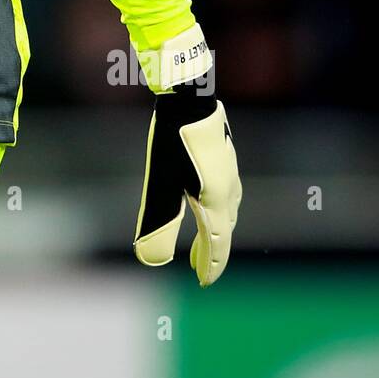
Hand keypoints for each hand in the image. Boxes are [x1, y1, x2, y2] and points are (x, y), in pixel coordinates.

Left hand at [133, 86, 241, 285]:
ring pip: (227, 209)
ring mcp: (229, 170)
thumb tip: (149, 260)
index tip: (204, 282)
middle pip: (223, 228)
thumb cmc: (172, 141)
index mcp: (216, 201)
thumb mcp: (160, 186)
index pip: (216, 243)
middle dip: (211, 249)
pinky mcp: (224, 154)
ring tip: (205, 237)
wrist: (188, 95)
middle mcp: (229, 188)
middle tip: (198, 266)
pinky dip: (218, 206)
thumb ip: (157, 224)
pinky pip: (226, 190)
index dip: (210, 265)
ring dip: (216, 227)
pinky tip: (207, 197)